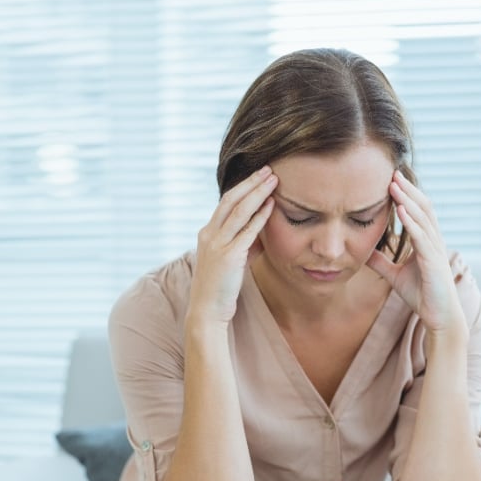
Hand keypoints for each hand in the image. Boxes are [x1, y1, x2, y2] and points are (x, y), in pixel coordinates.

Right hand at [187, 166, 276, 326]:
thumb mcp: (232, 261)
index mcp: (207, 233)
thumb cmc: (220, 288)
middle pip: (231, 199)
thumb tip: (260, 233)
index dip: (243, 187)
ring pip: (239, 211)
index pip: (225, 202)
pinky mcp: (229, 256)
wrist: (207, 311)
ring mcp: (217, 244)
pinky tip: (271, 205)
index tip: (259, 176)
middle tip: (268, 169)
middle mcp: (209, 234)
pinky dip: (260, 216)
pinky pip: (246, 231)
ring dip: (257, 193)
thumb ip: (244, 244)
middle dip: (251, 182)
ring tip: (273, 180)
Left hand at [366, 170, 464, 334]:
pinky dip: (411, 222)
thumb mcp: (395, 275)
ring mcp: (435, 251)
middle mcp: (434, 241)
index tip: (391, 179)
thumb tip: (363, 251)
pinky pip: (422, 238)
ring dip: (407, 200)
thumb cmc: (422, 295)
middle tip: (392, 172)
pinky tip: (400, 210)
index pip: (417, 211)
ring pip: (422, 218)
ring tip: (394, 185)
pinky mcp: (434, 263)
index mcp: (427, 242)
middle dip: (408, 190)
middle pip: (422, 208)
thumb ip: (381, 262)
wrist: (439, 317)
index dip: (406, 194)